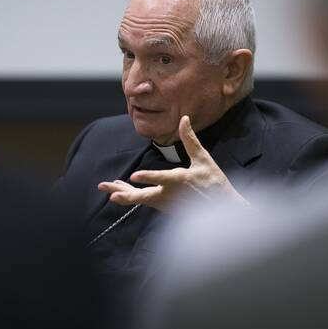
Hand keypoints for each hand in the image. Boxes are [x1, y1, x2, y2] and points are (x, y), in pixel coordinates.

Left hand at [97, 115, 248, 211]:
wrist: (221, 210)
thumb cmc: (214, 182)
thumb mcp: (203, 159)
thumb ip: (190, 140)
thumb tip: (184, 118)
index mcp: (180, 181)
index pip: (162, 178)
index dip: (148, 176)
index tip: (134, 176)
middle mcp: (169, 195)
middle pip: (144, 196)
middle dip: (125, 194)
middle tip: (110, 194)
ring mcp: (166, 203)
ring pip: (141, 199)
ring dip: (123, 193)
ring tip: (106, 186)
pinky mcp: (164, 207)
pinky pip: (144, 200)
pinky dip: (131, 194)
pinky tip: (120, 190)